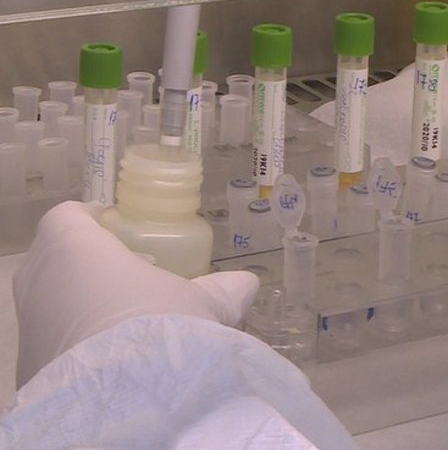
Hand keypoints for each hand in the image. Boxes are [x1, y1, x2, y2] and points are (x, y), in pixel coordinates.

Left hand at [13, 200, 257, 386]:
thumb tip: (247, 283)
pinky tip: (106, 353)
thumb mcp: (199, 305)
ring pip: (49, 299)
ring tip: (117, 314)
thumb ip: (222, 290)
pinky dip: (71, 337)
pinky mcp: (30, 367)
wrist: (123, 401)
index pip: (68, 217)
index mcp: (74, 248)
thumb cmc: (158, 326)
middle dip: (84, 258)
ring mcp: (29, 326)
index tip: (115, 224)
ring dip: (77, 299)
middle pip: (54, 257)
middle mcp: (40, 281)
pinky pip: (49, 338)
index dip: (90, 217)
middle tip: (123, 270)